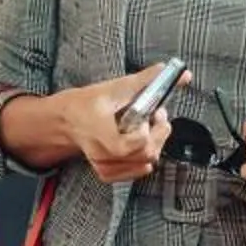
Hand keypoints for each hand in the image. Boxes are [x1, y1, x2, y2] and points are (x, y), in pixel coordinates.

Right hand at [52, 63, 180, 184]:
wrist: (69, 119)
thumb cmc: (90, 103)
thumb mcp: (117, 86)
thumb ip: (148, 80)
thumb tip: (176, 72)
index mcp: (97, 128)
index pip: (127, 144)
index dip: (144, 131)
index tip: (148, 115)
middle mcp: (99, 150)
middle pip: (143, 155)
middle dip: (158, 135)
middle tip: (157, 118)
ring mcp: (103, 164)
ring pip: (143, 164)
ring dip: (154, 144)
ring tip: (150, 128)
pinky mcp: (107, 172)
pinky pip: (136, 172)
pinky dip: (145, 158)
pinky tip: (142, 144)